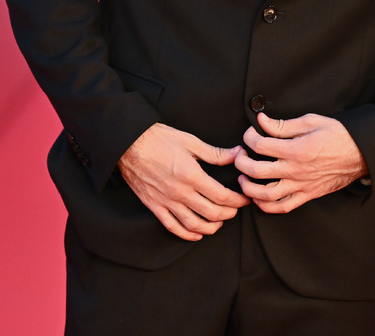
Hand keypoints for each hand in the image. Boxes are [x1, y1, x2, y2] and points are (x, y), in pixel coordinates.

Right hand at [118, 123, 249, 240]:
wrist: (129, 143)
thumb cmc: (160, 138)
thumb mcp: (191, 141)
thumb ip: (215, 153)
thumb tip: (237, 154)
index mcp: (192, 175)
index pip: (222, 196)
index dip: (237, 200)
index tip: (245, 197)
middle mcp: (180, 193)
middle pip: (212, 213)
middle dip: (229, 213)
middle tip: (236, 209)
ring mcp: (166, 202)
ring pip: (194, 225)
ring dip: (211, 227)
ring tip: (220, 222)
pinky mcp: (154, 206)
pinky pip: (172, 226)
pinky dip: (187, 235)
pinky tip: (196, 234)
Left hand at [234, 112, 367, 213]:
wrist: (360, 154)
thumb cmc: (337, 135)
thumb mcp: (311, 121)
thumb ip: (284, 124)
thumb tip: (262, 121)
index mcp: (296, 149)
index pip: (261, 145)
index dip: (249, 137)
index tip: (250, 133)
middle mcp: (296, 170)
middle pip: (257, 171)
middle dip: (241, 163)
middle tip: (239, 155)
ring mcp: (301, 186)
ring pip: (266, 195)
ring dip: (249, 188)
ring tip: (243, 178)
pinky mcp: (307, 195)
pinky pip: (283, 207)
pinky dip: (266, 206)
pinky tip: (259, 198)